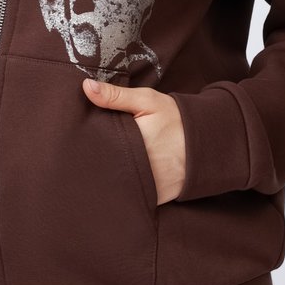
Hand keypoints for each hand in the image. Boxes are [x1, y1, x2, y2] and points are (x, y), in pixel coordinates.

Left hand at [82, 78, 186, 203]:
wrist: (208, 142)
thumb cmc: (175, 118)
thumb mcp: (147, 101)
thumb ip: (115, 96)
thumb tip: (86, 86)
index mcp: (133, 142)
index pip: (98, 148)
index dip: (87, 146)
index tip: (77, 141)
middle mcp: (140, 168)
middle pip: (105, 169)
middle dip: (95, 164)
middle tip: (82, 157)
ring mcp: (149, 187)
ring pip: (117, 187)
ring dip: (108, 180)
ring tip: (96, 172)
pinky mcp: (156, 198)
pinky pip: (133, 198)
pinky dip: (125, 192)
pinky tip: (118, 182)